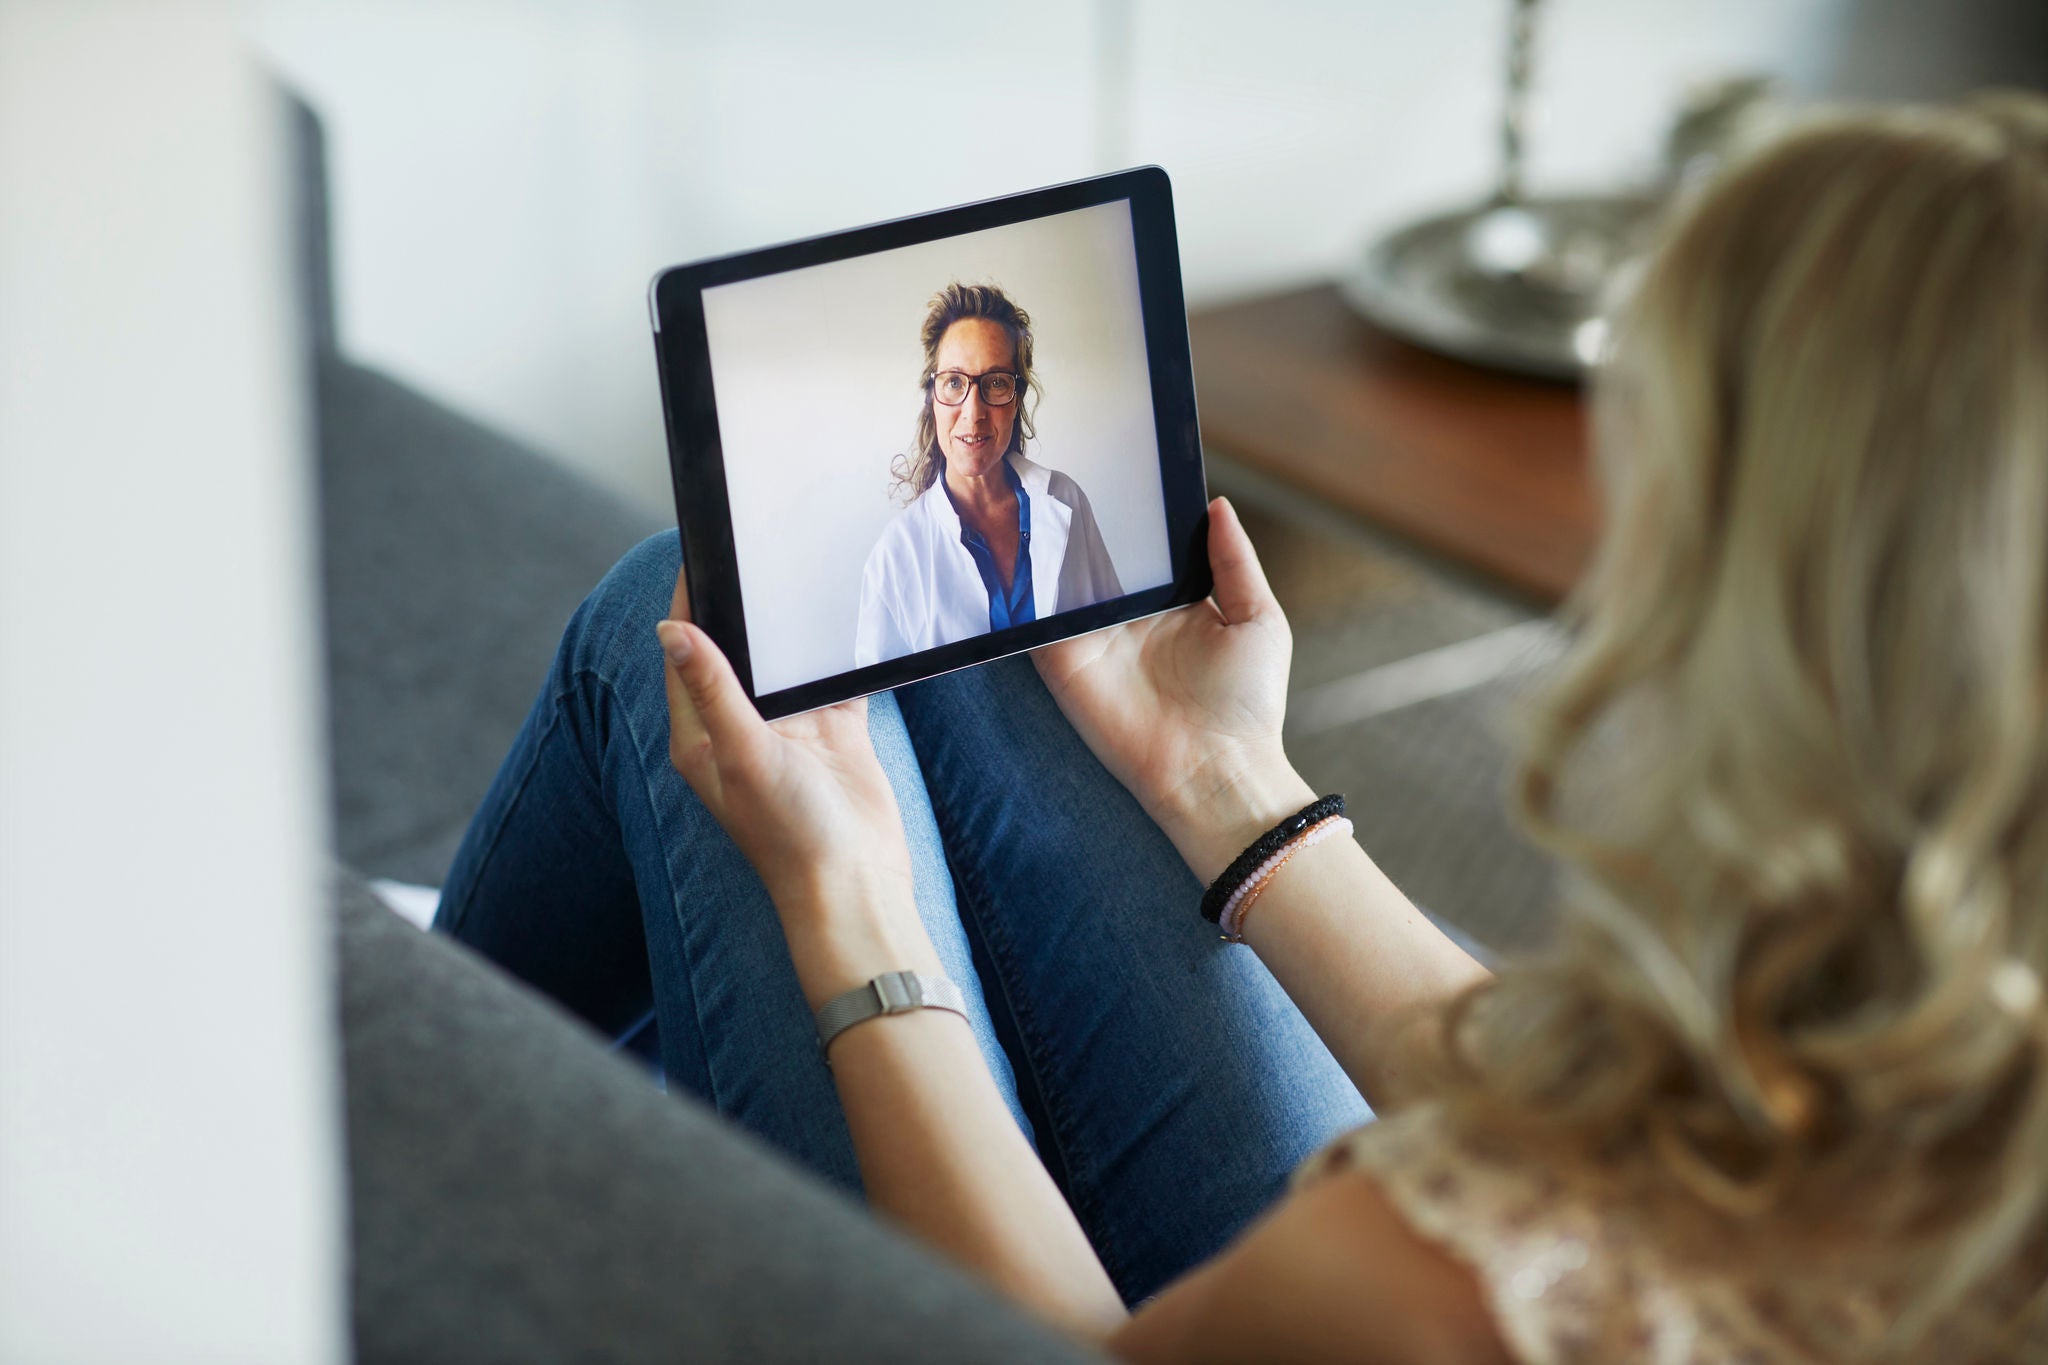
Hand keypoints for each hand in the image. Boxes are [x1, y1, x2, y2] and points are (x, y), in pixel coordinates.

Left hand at [655, 561, 917, 935]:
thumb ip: (713, 689)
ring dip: (790, 628)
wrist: (857, 883)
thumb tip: (670, 629)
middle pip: (734, 651)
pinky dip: (839, 654)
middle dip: (741, 607)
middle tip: (753, 548)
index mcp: (701, 735)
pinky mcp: (834, 733)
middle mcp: (741, 728)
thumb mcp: (743, 753)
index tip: (698, 554)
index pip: (684, 654)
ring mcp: (790, 730)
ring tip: (796, 569)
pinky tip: (847, 618)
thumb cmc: (789, 833)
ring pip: (784, 661)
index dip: (688, 603)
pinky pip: (833, 679)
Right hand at [1032, 497, 1314, 882]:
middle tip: (1069, 468)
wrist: (1214, 771)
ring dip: (1046, 549)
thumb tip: (1217, 505)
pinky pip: (1036, 620)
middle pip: (1098, 559)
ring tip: (1033, 498)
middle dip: (1083, 522)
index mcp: (1174, 603)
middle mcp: (1129, 618)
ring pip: (1061, 582)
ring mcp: (1092, 640)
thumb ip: (1234, 561)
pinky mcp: (1063, 664)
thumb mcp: (1258, 618)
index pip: (1146, 550)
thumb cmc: (1247, 704)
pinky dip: (1024, 591)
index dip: (1135, 514)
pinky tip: (1018, 552)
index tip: (1123, 465)